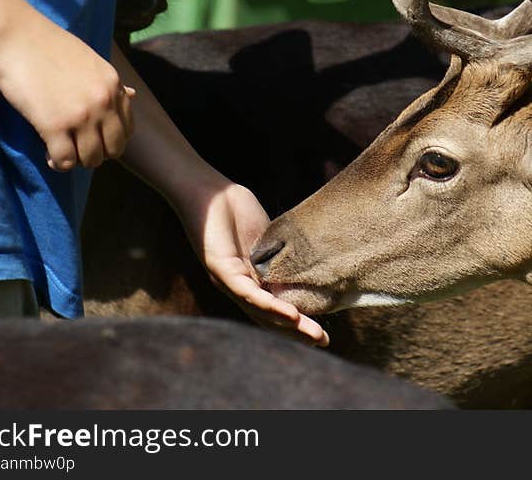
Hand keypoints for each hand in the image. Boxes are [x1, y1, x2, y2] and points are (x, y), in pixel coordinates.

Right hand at [0, 17, 134, 170]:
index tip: (95, 138)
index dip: (111, 139)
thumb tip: (132, 95)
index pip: (127, 129)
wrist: (15, 36)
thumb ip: (111, 83)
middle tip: (79, 148)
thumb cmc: (48, 45)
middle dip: (98, 153)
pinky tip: (49, 155)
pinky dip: (58, 163)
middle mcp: (104, 103)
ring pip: (91, 159)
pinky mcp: (53, 126)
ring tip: (63, 152)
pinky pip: (65, 161)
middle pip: (114, 149)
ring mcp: (81, 116)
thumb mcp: (92, 60)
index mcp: (113, 86)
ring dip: (77, 160)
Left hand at [176, 177, 329, 346]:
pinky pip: (245, 293)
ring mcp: (227, 280)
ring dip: (288, 324)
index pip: (274, 309)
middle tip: (325, 342)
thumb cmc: (234, 208)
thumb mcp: (265, 237)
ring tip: (312, 334)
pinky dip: (268, 305)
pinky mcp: (219, 269)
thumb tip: (307, 264)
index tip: (322, 333)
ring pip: (259, 311)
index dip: (297, 323)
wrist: (206, 190)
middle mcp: (237, 287)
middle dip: (297, 332)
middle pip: (268, 318)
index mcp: (249, 280)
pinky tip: (290, 314)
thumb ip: (280, 255)